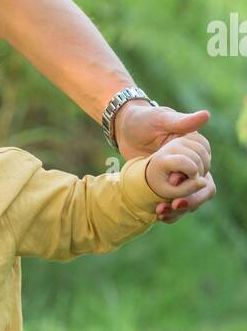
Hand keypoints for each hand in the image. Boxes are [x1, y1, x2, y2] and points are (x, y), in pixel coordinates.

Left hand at [114, 100, 215, 222]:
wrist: (123, 129)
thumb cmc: (143, 119)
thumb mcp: (161, 119)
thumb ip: (182, 122)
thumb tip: (206, 116)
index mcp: (196, 145)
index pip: (205, 167)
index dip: (193, 178)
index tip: (173, 182)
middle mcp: (193, 161)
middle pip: (203, 187)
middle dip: (191, 199)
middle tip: (174, 205)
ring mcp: (180, 175)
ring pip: (192, 198)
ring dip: (181, 209)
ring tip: (162, 212)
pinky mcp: (167, 184)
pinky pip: (176, 201)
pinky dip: (170, 210)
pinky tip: (159, 215)